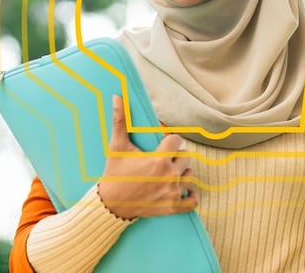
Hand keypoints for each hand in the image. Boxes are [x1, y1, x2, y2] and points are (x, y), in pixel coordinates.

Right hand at [97, 95, 198, 219]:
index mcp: (159, 160)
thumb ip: (120, 121)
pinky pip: (193, 200)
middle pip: (186, 157)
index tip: (162, 145)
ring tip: (167, 174)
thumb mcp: (117, 147)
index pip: (177, 141)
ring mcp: (173, 192)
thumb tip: (117, 97)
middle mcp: (169, 176)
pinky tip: (179, 190)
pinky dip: (189, 196)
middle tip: (162, 161)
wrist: (111, 204)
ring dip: (181, 174)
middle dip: (175, 157)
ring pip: (190, 175)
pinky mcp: (173, 207)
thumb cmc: (114, 173)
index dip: (170, 141)